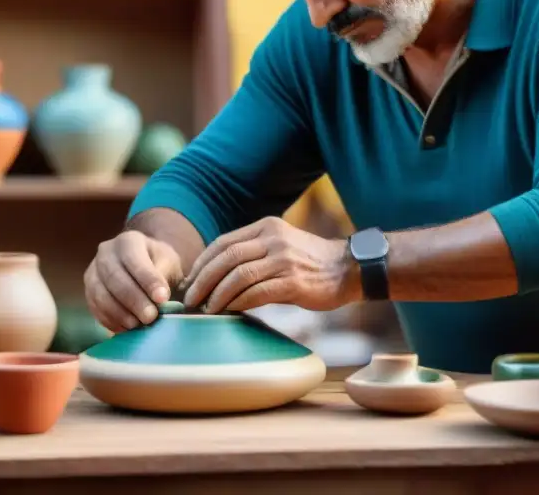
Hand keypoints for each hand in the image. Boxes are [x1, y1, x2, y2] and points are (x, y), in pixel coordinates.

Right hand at [84, 230, 183, 331]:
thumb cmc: (159, 264)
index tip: (162, 298)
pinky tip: (126, 328)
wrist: (144, 268)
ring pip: (101, 295)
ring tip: (139, 325)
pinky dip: (110, 320)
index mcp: (128, 241)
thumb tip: (159, 298)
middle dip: (134, 300)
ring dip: (120, 313)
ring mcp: (92, 272)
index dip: (148, 280)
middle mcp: (105, 253)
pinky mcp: (87, 292)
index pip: (135, 260)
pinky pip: (95, 308)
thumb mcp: (168, 263)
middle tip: (151, 317)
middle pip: (115, 278)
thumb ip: (164, 275)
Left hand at [181, 217, 359, 312]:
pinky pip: (256, 293)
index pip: (223, 242)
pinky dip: (238, 303)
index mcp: (267, 227)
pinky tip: (229, 311)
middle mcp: (273, 239)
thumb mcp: (282, 245)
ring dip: (217, 295)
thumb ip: (255, 253)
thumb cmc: (311, 262)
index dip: (202, 263)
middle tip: (189, 299)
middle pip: (226, 257)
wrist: (349, 269)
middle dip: (202, 280)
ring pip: (238, 276)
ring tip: (206, 309)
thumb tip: (217, 276)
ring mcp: (284, 260)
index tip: (189, 281)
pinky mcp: (293, 282)